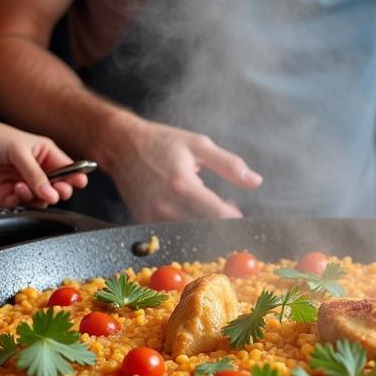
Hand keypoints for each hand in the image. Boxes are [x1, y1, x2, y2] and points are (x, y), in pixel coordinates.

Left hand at [0, 117, 89, 206]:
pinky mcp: (8, 194)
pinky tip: (13, 190)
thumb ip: (36, 174)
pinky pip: (21, 205)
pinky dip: (19, 201)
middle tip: (53, 192)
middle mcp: (37, 170)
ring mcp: (23, 183)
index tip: (78, 184)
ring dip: (34, 197)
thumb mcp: (19, 151)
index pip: (68, 169)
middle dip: (57, 192)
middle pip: (57, 189)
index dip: (75, 178)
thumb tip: (52, 192)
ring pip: (40, 200)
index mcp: (46, 154)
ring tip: (23, 187)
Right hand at [107, 120, 262, 220]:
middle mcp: (166, 205)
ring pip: (188, 233)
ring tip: (208, 208)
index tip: (242, 217)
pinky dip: (184, 226)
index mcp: (183, 184)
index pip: (218, 214)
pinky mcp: (144, 221)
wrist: (120, 145)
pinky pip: (171, 232)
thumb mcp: (198, 145)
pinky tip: (189, 210)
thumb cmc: (161, 142)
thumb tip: (255, 181)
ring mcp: (152, 216)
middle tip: (227, 212)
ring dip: (203, 226)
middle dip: (220, 224)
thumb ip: (229, 164)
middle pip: (204, 229)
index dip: (234, 218)